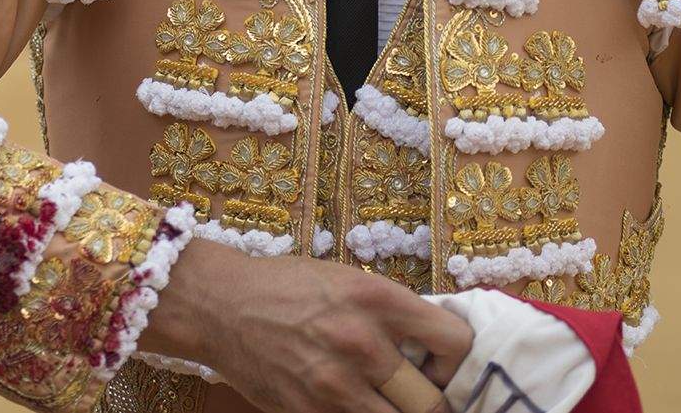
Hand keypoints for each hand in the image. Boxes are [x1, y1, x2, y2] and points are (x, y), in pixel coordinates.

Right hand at [139, 239, 471, 412]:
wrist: (220, 306)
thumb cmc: (285, 287)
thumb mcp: (346, 281)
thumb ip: (391, 312)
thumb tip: (436, 348)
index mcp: (376, 300)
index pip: (454, 341)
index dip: (460, 360)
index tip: (448, 367)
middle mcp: (362, 343)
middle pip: (431, 400)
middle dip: (430, 402)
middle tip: (420, 396)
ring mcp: (336, 384)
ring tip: (388, 403)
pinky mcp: (311, 412)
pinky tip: (354, 405)